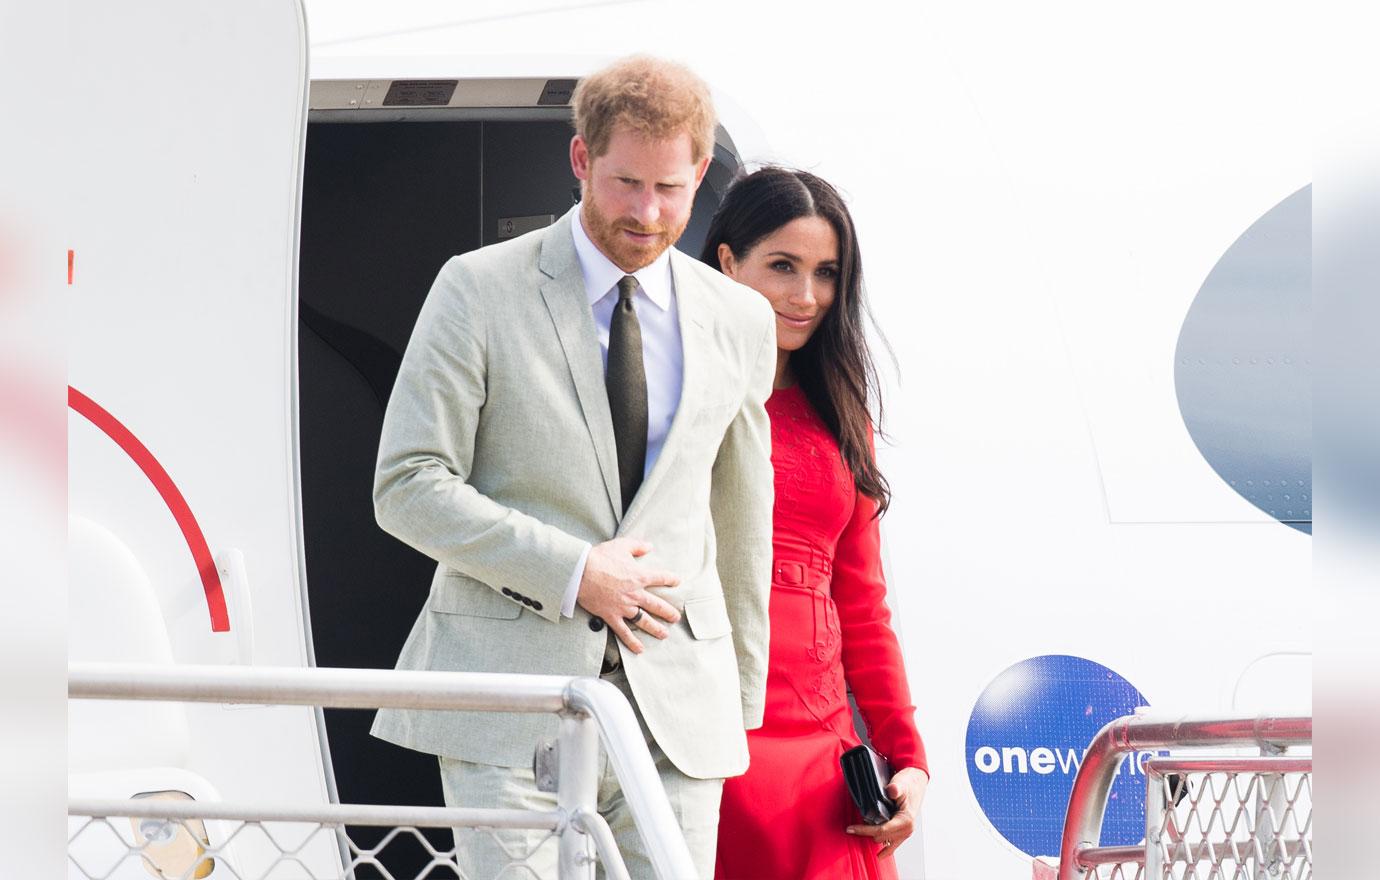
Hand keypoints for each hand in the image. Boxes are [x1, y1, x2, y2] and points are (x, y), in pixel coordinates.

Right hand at [576, 537, 680, 652]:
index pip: (661, 578)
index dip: (670, 579)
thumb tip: (649, 546)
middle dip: (668, 612)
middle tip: (676, 618)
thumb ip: (637, 546)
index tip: (676, 582)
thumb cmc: (600, 557)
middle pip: (657, 605)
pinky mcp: (611, 616)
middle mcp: (635, 594)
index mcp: (639, 576)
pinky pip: (624, 632)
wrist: (580, 572)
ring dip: (656, 629)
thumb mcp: (621, 545)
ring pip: (644, 621)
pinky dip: (632, 641)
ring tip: (664, 634)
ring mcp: (624, 607)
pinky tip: (639, 649)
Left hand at [846, 766, 928, 858]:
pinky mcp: (902, 833)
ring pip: (884, 842)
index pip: (882, 830)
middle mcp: (907, 830)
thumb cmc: (908, 784)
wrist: (916, 784)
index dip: (865, 830)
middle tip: (852, 827)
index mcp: (906, 820)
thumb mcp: (901, 783)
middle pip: (881, 837)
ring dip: (873, 837)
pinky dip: (886, 850)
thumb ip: (896, 788)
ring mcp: (905, 833)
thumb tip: (891, 791)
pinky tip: (879, 856)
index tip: (851, 829)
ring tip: (858, 832)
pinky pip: (893, 846)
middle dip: (867, 832)